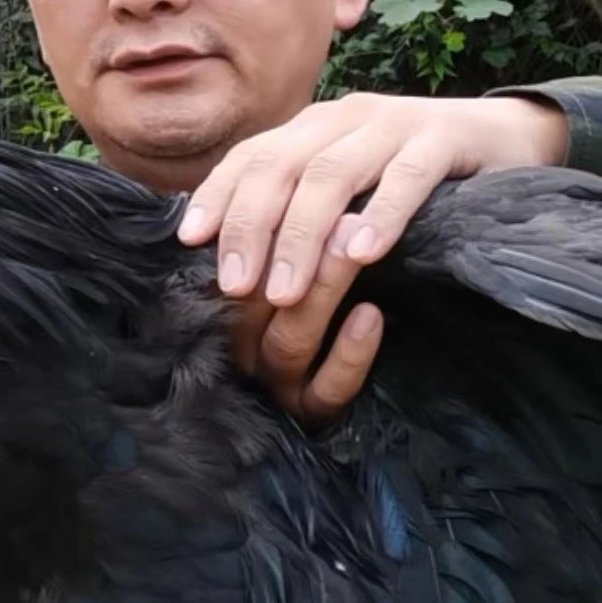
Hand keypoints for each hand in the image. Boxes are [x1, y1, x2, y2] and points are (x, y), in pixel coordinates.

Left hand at [180, 92, 566, 303]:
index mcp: (309, 127)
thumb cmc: (405, 169)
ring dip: (302, 235)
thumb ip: (294, 199)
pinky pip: (406, 176)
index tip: (189, 241)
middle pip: (279, 166)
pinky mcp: (443, 139)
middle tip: (234, 286)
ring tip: (284, 290)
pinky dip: (381, 213)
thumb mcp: (342, 178)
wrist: (502, 135)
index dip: (216, 196)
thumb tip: (231, 250)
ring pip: (332, 174)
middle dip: (250, 227)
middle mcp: (341, 117)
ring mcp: (392, 123)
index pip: (250, 157)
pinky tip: (361, 253)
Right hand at [231, 215, 383, 421]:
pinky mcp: (318, 405)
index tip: (282, 197)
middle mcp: (242, 346)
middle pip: (251, 305)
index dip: (242, 238)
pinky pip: (327, 391)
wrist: (385, 319)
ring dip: (322, 292)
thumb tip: (220, 208)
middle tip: (338, 215)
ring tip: (355, 247)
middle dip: (292, 256)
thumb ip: (253, 224)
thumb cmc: (315, 262)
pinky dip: (348, 354)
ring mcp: (279, 380)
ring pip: (287, 345)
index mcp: (221, 304)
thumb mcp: (281, 237)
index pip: (219, 274)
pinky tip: (370, 315)